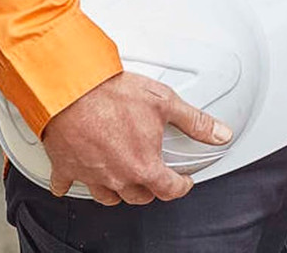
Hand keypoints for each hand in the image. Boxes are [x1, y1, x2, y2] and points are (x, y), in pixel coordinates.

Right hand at [41, 70, 231, 205]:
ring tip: (123, 176)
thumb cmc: (112, 94)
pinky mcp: (66, 168)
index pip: (169, 188)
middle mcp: (118, 177)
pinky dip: (73, 182)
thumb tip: (220, 133)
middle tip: (154, 173)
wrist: (70, 89)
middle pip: (140, 195)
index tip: (183, 181)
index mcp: (144, 165)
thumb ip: (194, 121)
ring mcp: (91, 176)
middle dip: (151, 186)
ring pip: (109, 196)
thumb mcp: (164, 101)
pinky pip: (67, 185)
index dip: (181, 185)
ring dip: (118, 189)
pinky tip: (77, 174)